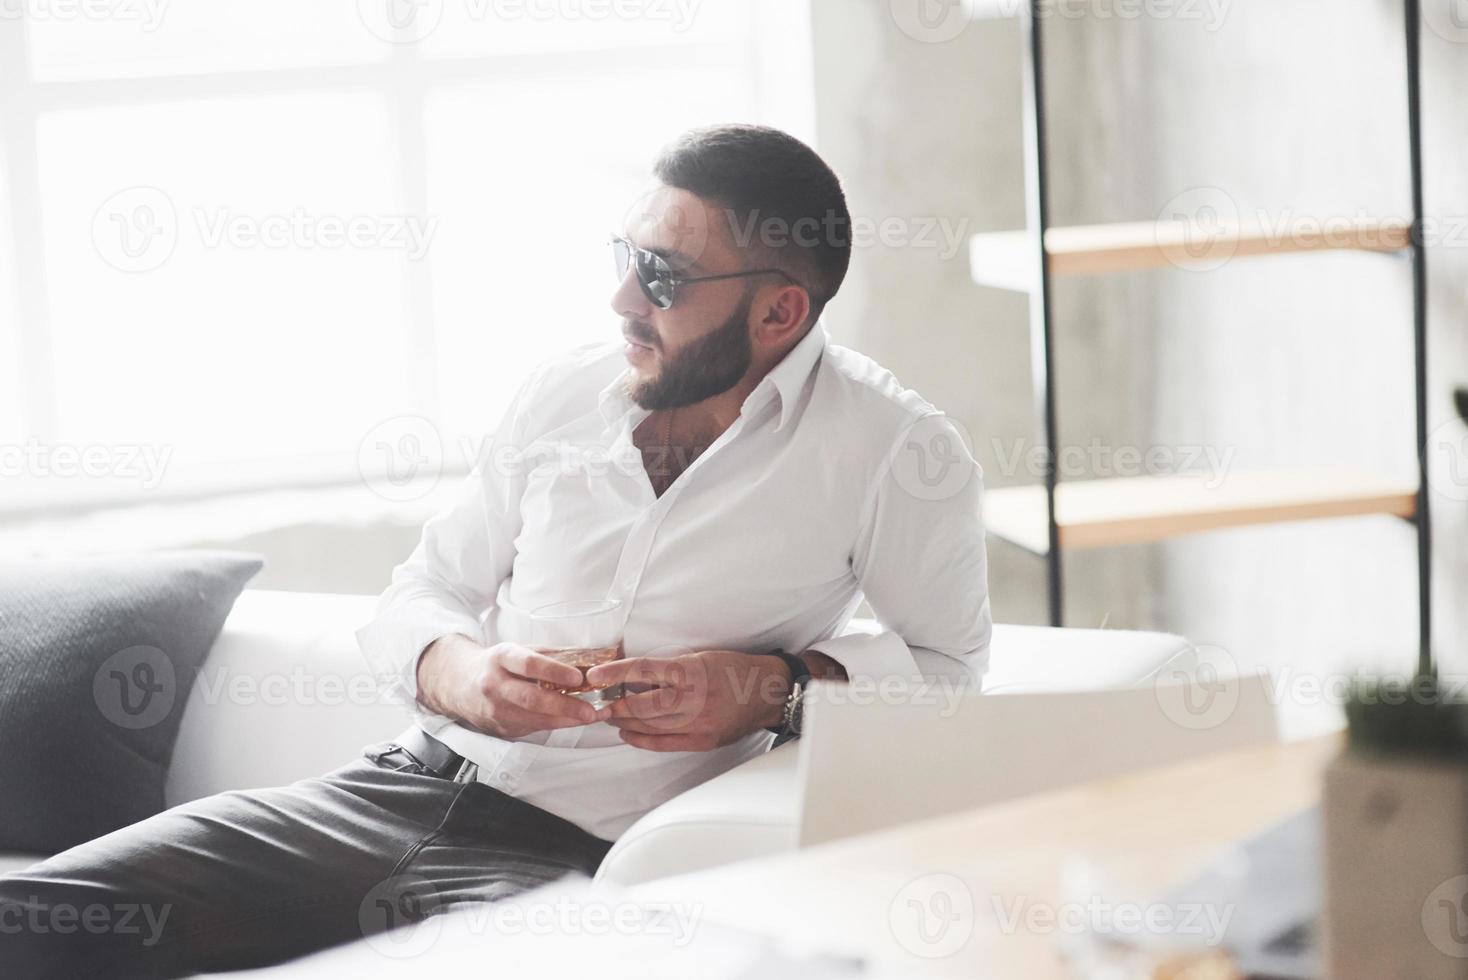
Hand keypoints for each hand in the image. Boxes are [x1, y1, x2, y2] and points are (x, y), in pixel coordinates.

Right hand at [415, 634, 610, 738]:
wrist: (459, 684)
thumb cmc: (497, 664)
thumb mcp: (517, 650)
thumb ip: (549, 655)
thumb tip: (589, 657)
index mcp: (500, 658)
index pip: (528, 664)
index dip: (553, 671)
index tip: (578, 677)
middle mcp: (494, 685)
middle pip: (531, 698)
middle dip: (564, 706)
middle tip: (590, 710)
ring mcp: (495, 710)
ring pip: (534, 719)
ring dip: (566, 720)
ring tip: (592, 717)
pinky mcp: (500, 728)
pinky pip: (532, 729)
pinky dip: (556, 726)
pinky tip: (574, 721)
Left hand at [585, 650, 791, 751]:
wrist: (766, 692)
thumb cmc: (732, 670)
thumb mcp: (700, 658)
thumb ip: (671, 669)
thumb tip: (635, 677)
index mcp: (691, 671)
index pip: (644, 670)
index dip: (616, 674)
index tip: (596, 676)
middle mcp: (693, 697)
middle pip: (642, 704)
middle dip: (615, 705)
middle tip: (597, 703)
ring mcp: (699, 722)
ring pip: (650, 725)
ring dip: (625, 722)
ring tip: (609, 717)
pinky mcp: (703, 740)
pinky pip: (665, 743)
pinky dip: (642, 740)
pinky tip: (628, 734)